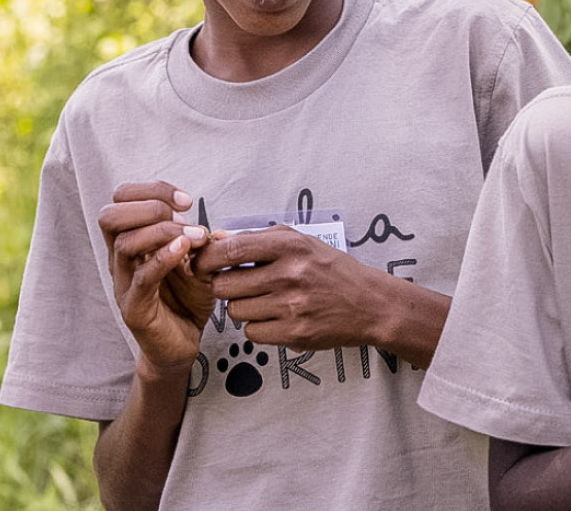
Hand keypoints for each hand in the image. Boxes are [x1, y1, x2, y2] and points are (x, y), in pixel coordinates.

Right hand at [98, 181, 213, 375]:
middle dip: (149, 205)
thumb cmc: (186, 300)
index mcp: (130, 241)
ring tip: (192, 236)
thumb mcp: (198, 261)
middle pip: (110, 215)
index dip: (151, 190)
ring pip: (124, 243)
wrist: (182, 345)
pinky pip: (141, 278)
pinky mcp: (134, 308)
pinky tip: (184, 251)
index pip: (121, 199)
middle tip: (182, 215)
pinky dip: (163, 258)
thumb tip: (209, 227)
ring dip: (162, 231)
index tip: (185, 200)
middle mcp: (120, 260)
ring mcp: (123, 284)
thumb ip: (200, 241)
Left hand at [196, 227, 386, 352]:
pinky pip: (252, 333)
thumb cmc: (331, 270)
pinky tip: (274, 317)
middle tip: (237, 285)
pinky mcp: (295, 333)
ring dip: (241, 308)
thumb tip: (215, 238)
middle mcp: (289, 275)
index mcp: (289, 246)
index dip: (206, 258)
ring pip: (235, 311)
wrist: (369, 303)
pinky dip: (257, 327)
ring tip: (262, 301)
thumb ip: (256, 238)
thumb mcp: (299, 242)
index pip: (230, 250)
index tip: (201, 263)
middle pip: (224, 285)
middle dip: (224, 286)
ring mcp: (292, 306)